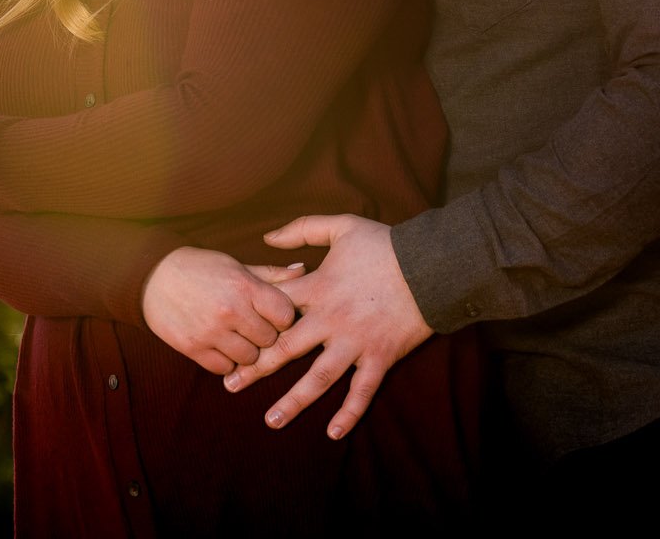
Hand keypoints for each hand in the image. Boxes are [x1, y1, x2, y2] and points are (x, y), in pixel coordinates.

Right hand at [141, 248, 305, 375]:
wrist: (153, 277)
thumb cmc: (201, 268)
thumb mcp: (236, 265)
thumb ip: (270, 274)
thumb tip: (303, 272)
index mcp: (244, 286)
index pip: (285, 315)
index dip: (283, 317)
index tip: (274, 314)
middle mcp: (230, 310)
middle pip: (270, 340)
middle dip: (266, 335)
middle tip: (255, 326)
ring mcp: (211, 332)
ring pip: (250, 359)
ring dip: (247, 351)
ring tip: (238, 336)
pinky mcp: (194, 349)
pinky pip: (224, 369)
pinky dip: (226, 361)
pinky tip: (221, 346)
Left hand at [224, 214, 431, 439]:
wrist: (431, 264)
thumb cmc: (385, 244)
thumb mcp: (342, 226)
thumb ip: (302, 229)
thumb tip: (267, 238)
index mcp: (318, 287)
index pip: (273, 309)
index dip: (248, 322)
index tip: (228, 336)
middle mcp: (330, 319)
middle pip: (285, 349)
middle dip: (256, 369)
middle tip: (231, 386)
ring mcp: (355, 341)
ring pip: (318, 378)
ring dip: (294, 401)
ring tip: (271, 420)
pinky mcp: (379, 356)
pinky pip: (362, 390)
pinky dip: (349, 412)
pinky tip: (333, 433)